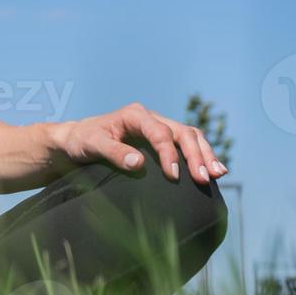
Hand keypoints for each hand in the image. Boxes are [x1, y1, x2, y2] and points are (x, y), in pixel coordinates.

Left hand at [49, 102, 228, 183]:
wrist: (77, 140)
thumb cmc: (82, 141)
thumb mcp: (92, 145)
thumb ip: (114, 153)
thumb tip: (139, 164)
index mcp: (134, 115)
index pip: (160, 132)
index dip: (169, 153)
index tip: (174, 176)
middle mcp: (150, 118)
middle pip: (182, 132)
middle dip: (196, 155)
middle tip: (204, 179)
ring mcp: (158, 127)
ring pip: (190, 136)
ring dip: (205, 154)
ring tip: (218, 174)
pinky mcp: (161, 139)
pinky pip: (187, 144)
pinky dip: (202, 155)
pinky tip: (214, 170)